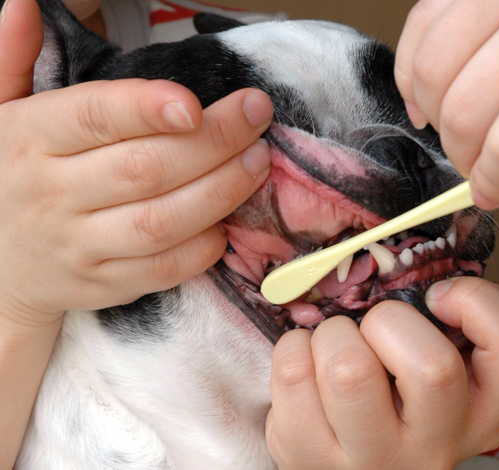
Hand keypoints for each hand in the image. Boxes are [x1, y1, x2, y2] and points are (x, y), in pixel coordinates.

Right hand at [0, 0, 272, 325]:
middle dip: (214, 142)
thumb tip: (23, 5)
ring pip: (161, 221)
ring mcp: (78, 245)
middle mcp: (52, 194)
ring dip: (220, 192)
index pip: (95, 117)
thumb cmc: (13, 176)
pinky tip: (227, 222)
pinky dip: (202, 247)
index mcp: (31, 139)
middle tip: (256, 119)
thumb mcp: (2, 114)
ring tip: (258, 163)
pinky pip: (162, 270)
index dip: (149, 107)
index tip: (198, 102)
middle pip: (146, 168)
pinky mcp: (103, 284)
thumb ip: (14, 60)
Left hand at [266, 278, 498, 469]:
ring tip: (335, 344)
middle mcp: (435, 444)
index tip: (437, 295)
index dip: (476, 301)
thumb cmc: (399, 399)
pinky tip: (307, 361)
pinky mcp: (309, 455)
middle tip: (372, 326)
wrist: (349, 463)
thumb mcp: (451, 363)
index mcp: (482, 411)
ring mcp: (370, 456)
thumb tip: (449, 269)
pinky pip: (293, 372)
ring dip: (333, 335)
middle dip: (388, 319)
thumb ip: (464, 318)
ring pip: (349, 370)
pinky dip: (295, 347)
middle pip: (431, 366)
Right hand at [395, 0, 498, 247]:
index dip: (493, 182)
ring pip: (430, 70)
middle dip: (462, 155)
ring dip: (433, 115)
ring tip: (456, 125)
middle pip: (464, 111)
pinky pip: (418, 27)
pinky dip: (413, 72)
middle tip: (477, 163)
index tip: (491, 192)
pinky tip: (433, 93)